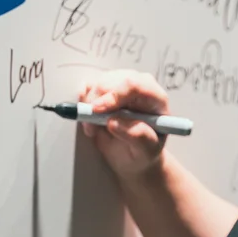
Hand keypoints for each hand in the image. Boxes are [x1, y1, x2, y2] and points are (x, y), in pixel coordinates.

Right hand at [78, 70, 171, 184]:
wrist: (134, 154)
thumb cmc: (144, 150)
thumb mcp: (147, 150)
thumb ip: (138, 136)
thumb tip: (114, 122)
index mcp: (155, 98)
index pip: (134, 85)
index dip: (114, 96)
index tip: (98, 111)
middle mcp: (138, 86)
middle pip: (109, 82)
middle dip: (95, 105)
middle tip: (93, 130)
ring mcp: (120, 84)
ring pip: (95, 85)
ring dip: (88, 108)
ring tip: (94, 129)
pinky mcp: (105, 88)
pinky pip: (87, 87)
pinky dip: (83, 104)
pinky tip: (90, 119)